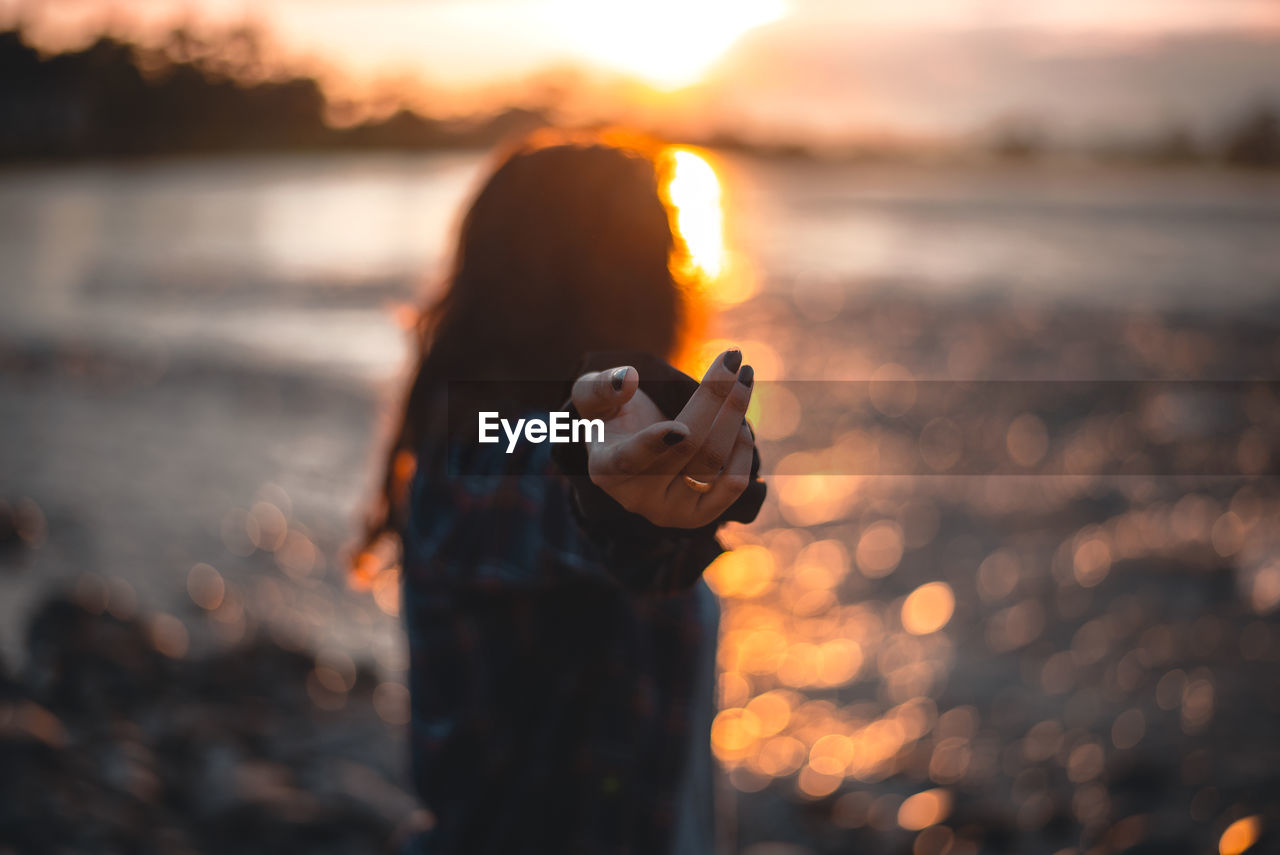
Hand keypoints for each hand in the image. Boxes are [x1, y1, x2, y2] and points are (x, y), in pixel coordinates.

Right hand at [570, 350, 755, 528]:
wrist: (634, 452)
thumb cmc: (612, 418)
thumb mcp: (593, 396)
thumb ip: (602, 386)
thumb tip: (629, 378)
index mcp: (606, 470)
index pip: (631, 459)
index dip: (655, 444)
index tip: (680, 428)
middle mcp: (638, 498)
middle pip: (687, 447)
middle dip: (715, 398)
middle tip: (734, 359)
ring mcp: (671, 511)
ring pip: (713, 461)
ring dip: (735, 414)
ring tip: (743, 379)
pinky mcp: (701, 516)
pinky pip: (733, 484)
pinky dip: (742, 448)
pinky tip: (740, 422)